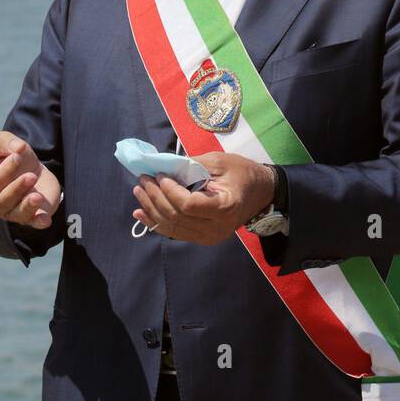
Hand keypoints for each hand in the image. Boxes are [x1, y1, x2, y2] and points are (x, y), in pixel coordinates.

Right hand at [0, 131, 61, 229]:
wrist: (31, 167)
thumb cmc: (11, 155)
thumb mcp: (2, 142)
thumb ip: (5, 141)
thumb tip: (18, 148)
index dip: (3, 173)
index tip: (17, 157)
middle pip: (2, 201)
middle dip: (17, 188)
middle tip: (31, 176)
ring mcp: (11, 212)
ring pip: (16, 214)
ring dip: (27, 206)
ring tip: (38, 197)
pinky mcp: (30, 216)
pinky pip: (33, 223)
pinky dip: (38, 222)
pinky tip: (45, 220)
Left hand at [132, 152, 275, 244]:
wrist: (261, 193)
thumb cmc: (242, 173)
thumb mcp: (219, 162)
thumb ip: (191, 165)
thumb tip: (164, 167)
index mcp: (224, 207)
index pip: (188, 205)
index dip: (170, 191)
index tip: (160, 175)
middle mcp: (216, 228)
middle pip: (177, 217)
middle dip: (155, 197)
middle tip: (143, 179)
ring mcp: (209, 236)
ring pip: (172, 227)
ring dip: (152, 209)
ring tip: (139, 192)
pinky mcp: (203, 238)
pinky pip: (175, 232)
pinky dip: (156, 223)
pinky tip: (141, 213)